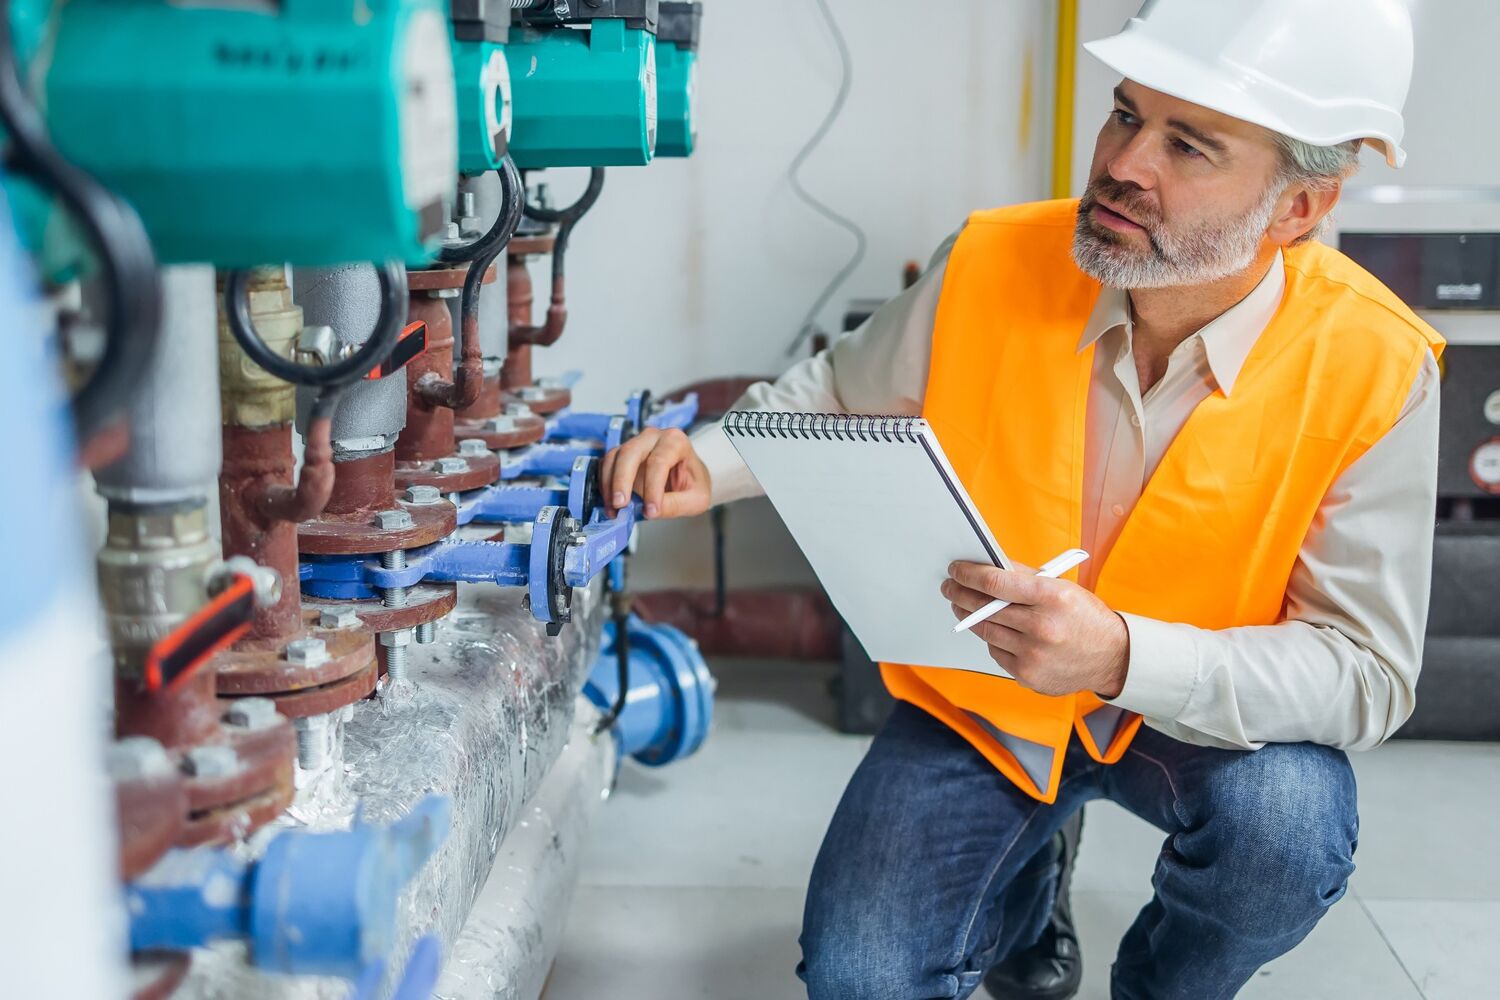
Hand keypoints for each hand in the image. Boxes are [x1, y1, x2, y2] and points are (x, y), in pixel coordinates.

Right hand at [600, 427, 712, 519]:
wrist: (688, 478)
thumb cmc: (694, 483)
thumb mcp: (696, 498)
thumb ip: (675, 505)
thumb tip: (650, 511)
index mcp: (676, 441)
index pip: (660, 461)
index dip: (653, 488)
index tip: (651, 511)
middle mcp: (653, 437)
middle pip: (631, 452)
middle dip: (622, 480)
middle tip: (621, 504)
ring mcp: (635, 444)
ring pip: (614, 457)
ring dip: (609, 484)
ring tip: (614, 509)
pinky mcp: (622, 455)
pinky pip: (607, 465)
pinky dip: (605, 485)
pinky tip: (610, 504)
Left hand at [941, 561, 1129, 697]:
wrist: (1112, 657)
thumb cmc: (1085, 617)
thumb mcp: (1062, 587)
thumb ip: (1025, 576)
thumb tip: (987, 565)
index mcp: (1052, 597)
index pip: (996, 583)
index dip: (969, 574)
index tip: (956, 570)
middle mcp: (1042, 627)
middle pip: (984, 608)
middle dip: (961, 594)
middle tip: (950, 587)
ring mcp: (1034, 655)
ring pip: (986, 631)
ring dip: (971, 617)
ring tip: (964, 606)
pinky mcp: (1028, 675)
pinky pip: (996, 652)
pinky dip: (993, 640)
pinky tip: (995, 631)